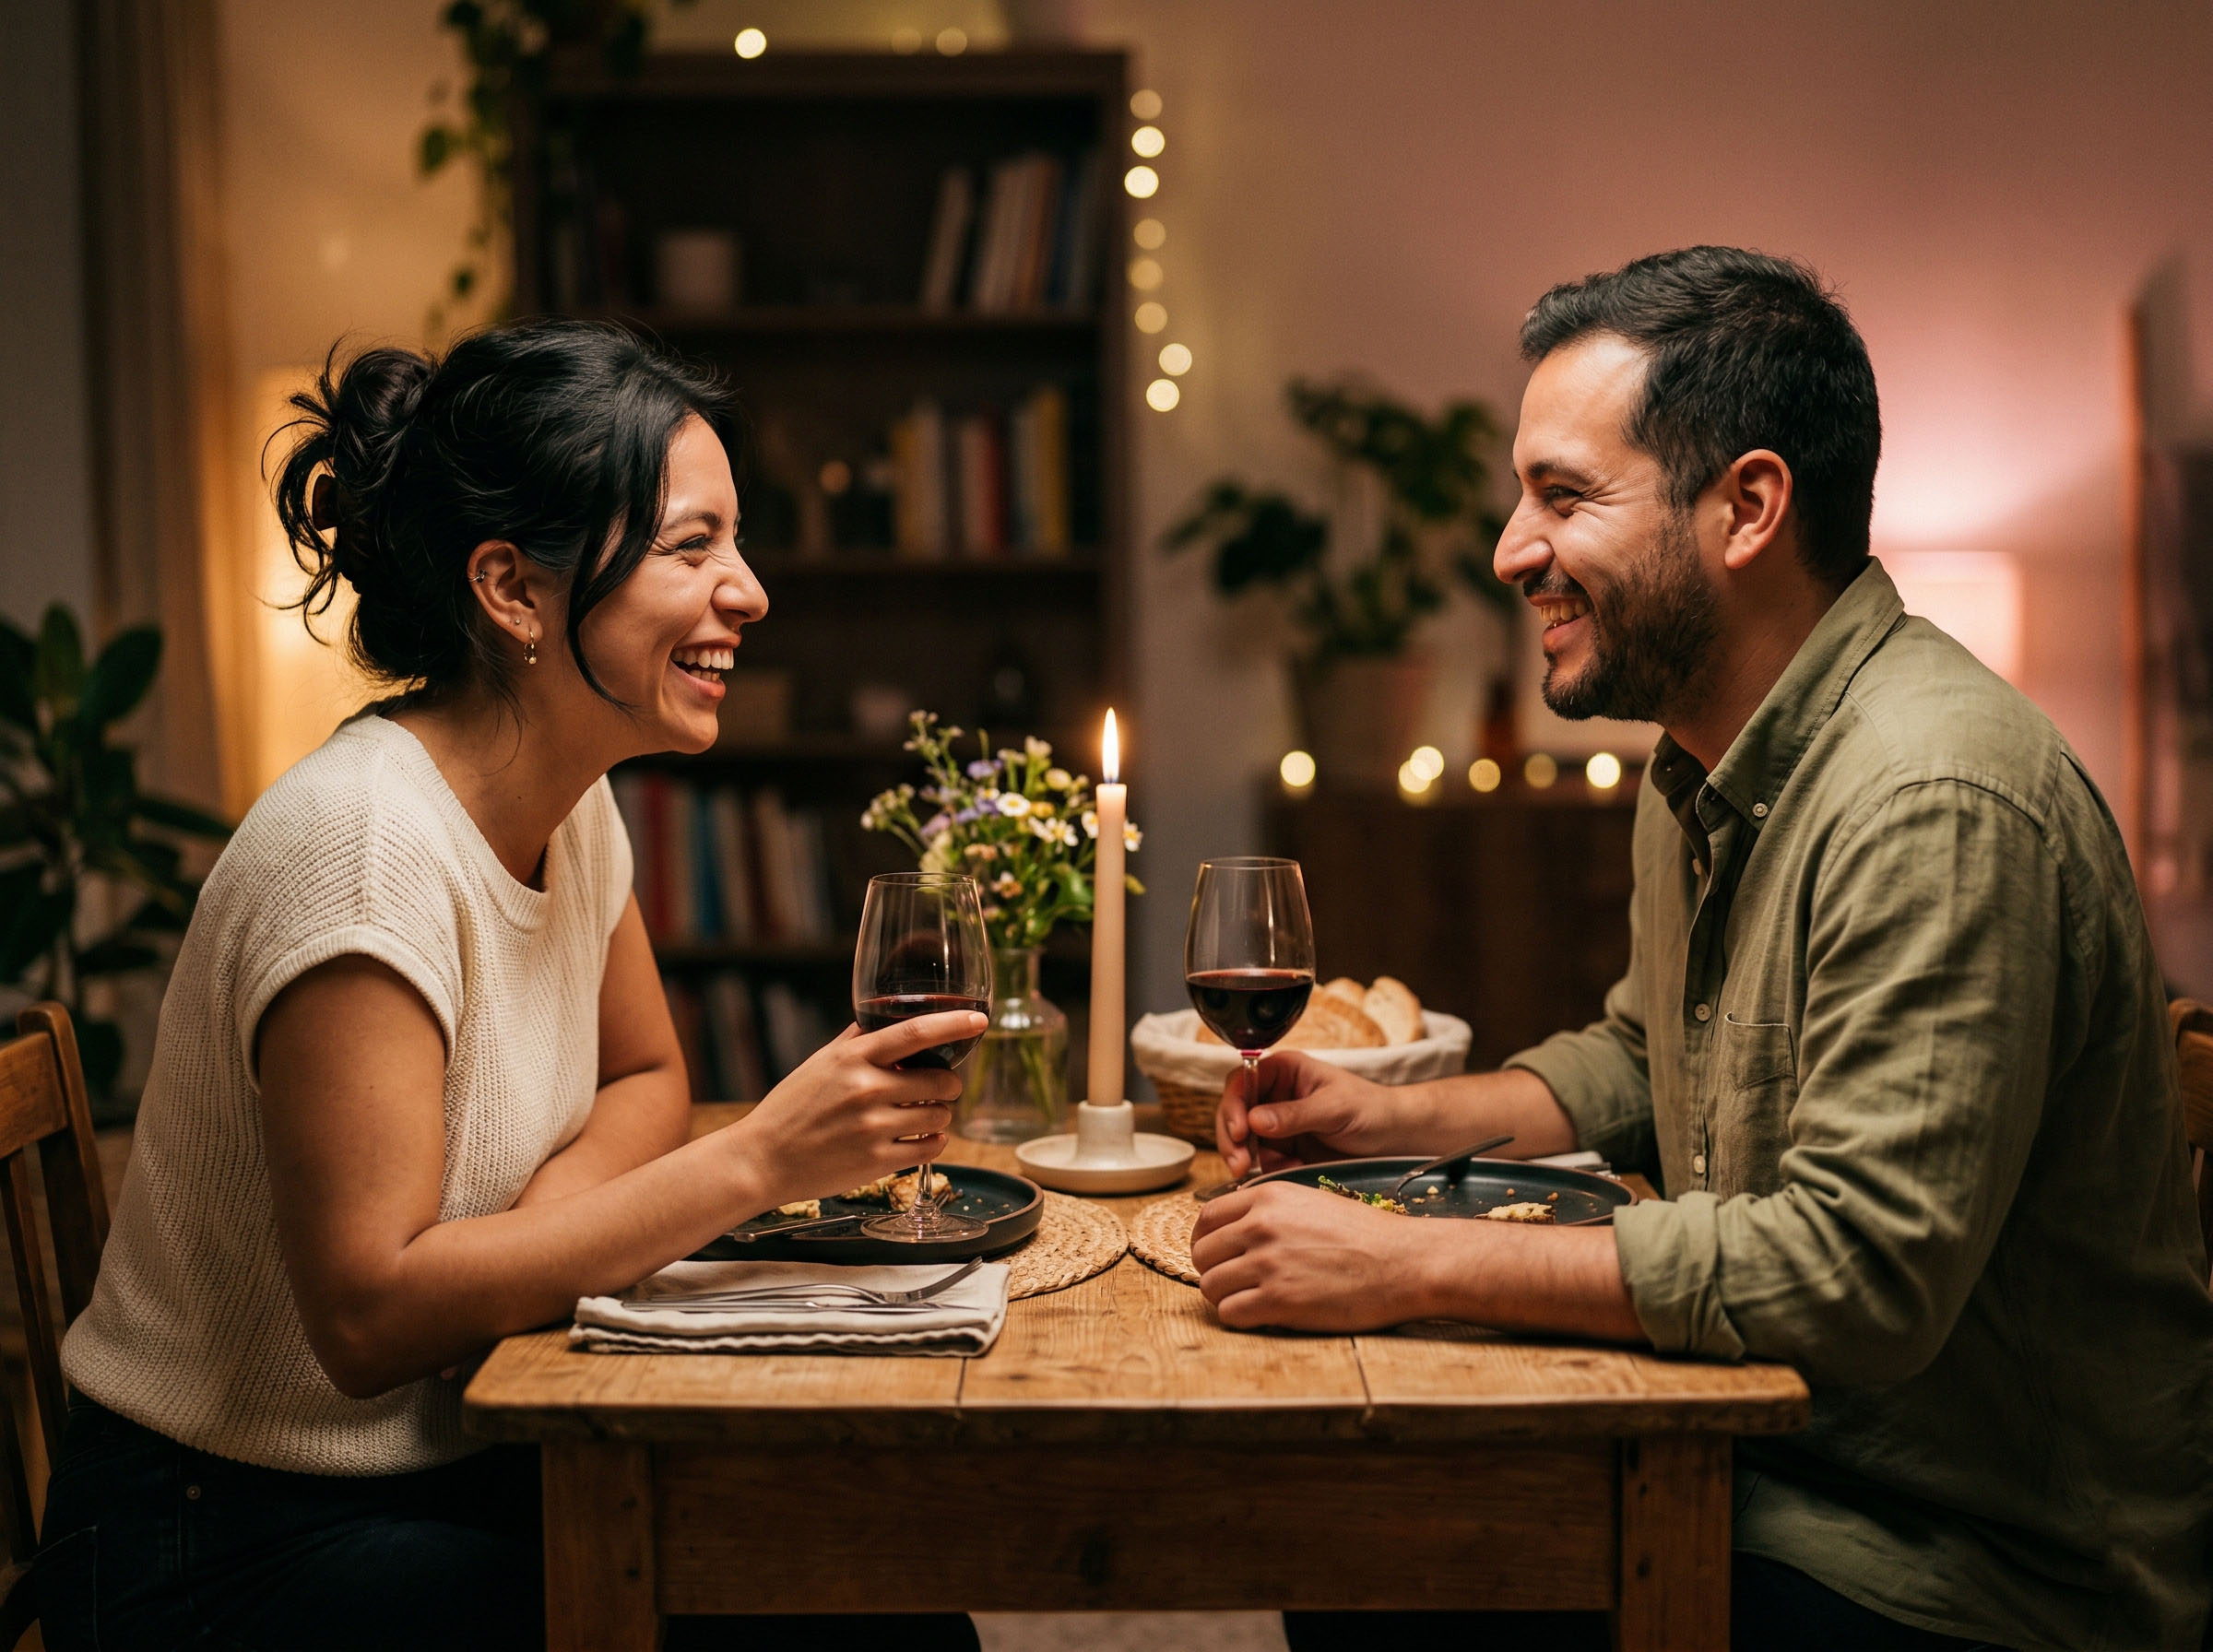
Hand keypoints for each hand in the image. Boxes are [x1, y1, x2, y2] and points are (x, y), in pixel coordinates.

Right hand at [729, 1013, 983, 1209]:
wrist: (762, 1160)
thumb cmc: (789, 1109)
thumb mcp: (818, 1064)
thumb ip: (855, 1042)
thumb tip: (881, 1020)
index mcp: (852, 1059)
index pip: (914, 1033)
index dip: (952, 1023)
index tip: (978, 1019)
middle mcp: (866, 1090)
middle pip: (940, 1080)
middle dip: (947, 1084)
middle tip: (939, 1087)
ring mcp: (873, 1128)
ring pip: (939, 1116)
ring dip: (940, 1115)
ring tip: (923, 1115)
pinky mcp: (877, 1161)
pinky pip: (930, 1148)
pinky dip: (935, 1142)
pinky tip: (924, 1138)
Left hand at [1190, 1182, 1435, 1330]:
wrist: (1403, 1262)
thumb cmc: (1364, 1236)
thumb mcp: (1311, 1203)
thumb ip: (1270, 1211)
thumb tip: (1234, 1230)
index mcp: (1268, 1197)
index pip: (1207, 1218)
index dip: (1207, 1240)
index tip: (1218, 1255)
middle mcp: (1261, 1225)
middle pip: (1202, 1253)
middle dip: (1214, 1270)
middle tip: (1234, 1282)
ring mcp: (1268, 1263)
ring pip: (1210, 1285)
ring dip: (1225, 1297)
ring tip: (1249, 1300)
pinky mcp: (1279, 1300)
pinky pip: (1230, 1313)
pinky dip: (1239, 1318)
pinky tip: (1261, 1315)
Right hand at [1215, 1051, 1411, 1175]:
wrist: (1394, 1140)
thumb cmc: (1371, 1110)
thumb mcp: (1335, 1108)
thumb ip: (1295, 1114)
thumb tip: (1255, 1121)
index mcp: (1284, 1071)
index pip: (1242, 1081)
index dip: (1234, 1105)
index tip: (1240, 1131)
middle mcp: (1274, 1095)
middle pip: (1234, 1112)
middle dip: (1232, 1138)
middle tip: (1239, 1164)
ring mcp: (1276, 1124)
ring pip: (1242, 1141)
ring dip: (1247, 1159)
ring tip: (1267, 1171)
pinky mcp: (1283, 1151)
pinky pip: (1262, 1162)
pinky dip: (1268, 1171)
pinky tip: (1290, 1172)